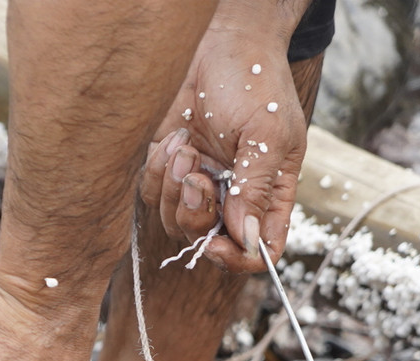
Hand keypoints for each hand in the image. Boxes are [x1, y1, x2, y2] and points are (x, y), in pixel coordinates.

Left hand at [139, 24, 309, 271]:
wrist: (220, 43)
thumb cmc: (255, 83)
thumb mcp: (268, 135)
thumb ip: (256, 189)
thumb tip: (245, 239)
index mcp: (268, 195)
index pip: (258, 251)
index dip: (236, 258)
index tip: (215, 243)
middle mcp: (232, 196)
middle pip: (208, 241)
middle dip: (195, 216)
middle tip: (195, 177)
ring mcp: (198, 183)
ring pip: (174, 221)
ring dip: (174, 188)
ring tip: (185, 147)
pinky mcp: (167, 166)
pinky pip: (151, 193)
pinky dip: (157, 170)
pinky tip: (174, 138)